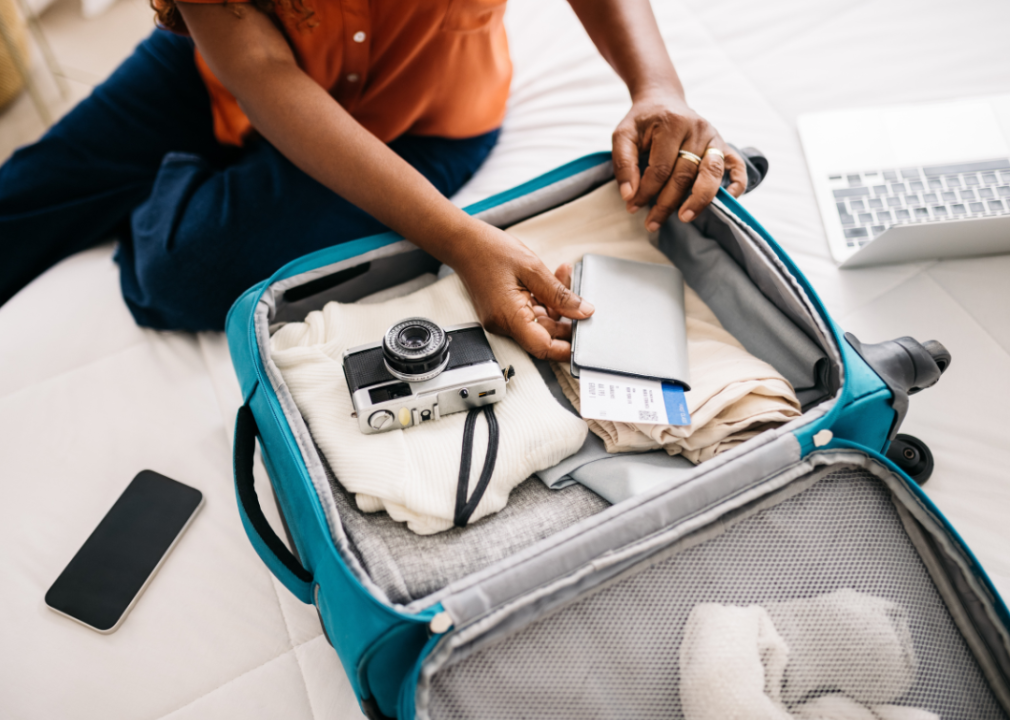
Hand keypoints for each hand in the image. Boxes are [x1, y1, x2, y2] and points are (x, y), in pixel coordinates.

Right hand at [451, 226, 592, 360]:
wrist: (462, 243)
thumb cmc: (488, 250)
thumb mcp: (532, 268)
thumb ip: (560, 294)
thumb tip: (583, 311)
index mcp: (509, 316)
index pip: (542, 347)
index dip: (566, 349)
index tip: (585, 344)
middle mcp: (503, 324)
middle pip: (543, 336)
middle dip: (565, 320)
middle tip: (582, 301)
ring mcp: (502, 319)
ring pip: (539, 323)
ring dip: (556, 305)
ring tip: (564, 278)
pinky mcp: (503, 312)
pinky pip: (529, 314)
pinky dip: (543, 300)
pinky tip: (552, 280)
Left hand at [612, 90, 747, 230]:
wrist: (663, 101)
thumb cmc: (643, 122)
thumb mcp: (624, 135)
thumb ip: (623, 163)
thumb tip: (629, 195)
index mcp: (672, 123)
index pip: (660, 168)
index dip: (646, 192)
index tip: (632, 206)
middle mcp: (697, 129)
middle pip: (684, 175)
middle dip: (667, 203)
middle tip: (652, 223)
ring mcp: (714, 137)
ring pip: (710, 174)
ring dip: (698, 200)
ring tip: (684, 218)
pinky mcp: (724, 145)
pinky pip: (737, 166)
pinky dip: (737, 184)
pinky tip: (727, 201)